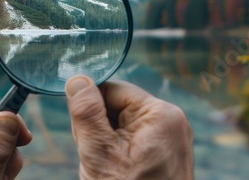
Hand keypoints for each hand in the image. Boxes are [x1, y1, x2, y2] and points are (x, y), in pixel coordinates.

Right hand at [65, 76, 193, 179]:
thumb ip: (86, 112)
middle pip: (118, 105)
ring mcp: (170, 137)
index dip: (90, 106)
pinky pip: (133, 137)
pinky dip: (117, 149)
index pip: (112, 88)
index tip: (83, 131)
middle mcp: (171, 120)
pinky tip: (116, 169)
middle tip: (97, 155)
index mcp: (161, 114)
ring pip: (122, 122)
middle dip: (99, 126)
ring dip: (106, 140)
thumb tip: (77, 79)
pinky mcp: (165, 150)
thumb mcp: (99, 152)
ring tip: (108, 167)